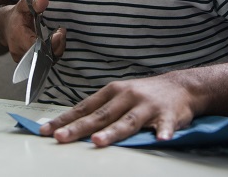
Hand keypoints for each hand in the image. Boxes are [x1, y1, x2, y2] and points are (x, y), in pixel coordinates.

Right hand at [5, 0, 65, 62]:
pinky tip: (55, 42)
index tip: (60, 33)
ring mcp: (24, 60)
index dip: (51, 44)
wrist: (5, 27)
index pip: (37, 47)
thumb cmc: (16, 16)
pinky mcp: (29, 63)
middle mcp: (19, 52)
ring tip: (59, 35)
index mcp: (18, 38)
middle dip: (56, 45)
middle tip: (61, 32)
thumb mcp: (23, 5)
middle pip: (43, 57)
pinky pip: (44, 61)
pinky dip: (52, 52)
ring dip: (55, 49)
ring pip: (45, 61)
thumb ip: (33, 2)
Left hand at [39, 72, 197, 146]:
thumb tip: (70, 124)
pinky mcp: (169, 115)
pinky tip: (161, 139)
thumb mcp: (119, 96)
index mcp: (112, 92)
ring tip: (98, 142)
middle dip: (79, 128)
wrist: (181, 86)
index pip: (84, 107)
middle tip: (61, 137)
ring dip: (112, 132)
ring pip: (127, 121)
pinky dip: (164, 132)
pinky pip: (166, 125)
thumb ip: (99, 110)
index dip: (64, 119)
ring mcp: (147, 106)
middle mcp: (127, 97)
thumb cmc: (144, 94)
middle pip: (100, 115)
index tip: (46, 130)